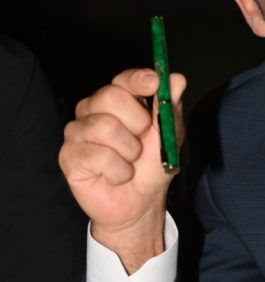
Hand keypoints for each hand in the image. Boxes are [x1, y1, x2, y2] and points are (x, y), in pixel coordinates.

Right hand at [59, 68, 185, 269]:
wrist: (140, 202)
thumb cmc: (151, 166)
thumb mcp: (169, 136)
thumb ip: (169, 108)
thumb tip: (178, 79)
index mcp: (118, 100)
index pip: (123, 79)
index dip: (138, 79)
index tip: (154, 83)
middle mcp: (93, 109)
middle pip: (110, 96)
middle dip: (137, 122)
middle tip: (142, 143)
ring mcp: (77, 131)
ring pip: (104, 126)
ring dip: (129, 151)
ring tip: (130, 162)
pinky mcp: (68, 155)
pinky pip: (97, 155)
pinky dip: (118, 170)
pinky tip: (117, 175)